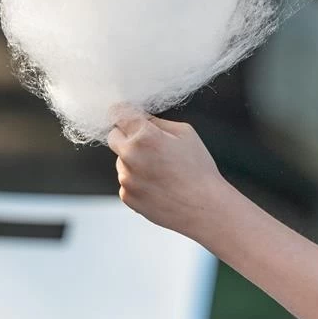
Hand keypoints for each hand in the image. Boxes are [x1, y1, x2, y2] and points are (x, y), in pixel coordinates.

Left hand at [107, 109, 227, 236]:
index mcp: (145, 136)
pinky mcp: (127, 196)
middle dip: (126, 135)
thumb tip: (141, 118)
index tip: (127, 114)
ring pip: (121, 160)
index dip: (123, 111)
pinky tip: (159, 185)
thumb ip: (158, 123)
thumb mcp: (185, 134)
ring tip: (161, 170)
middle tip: (148, 143)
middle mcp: (130, 156)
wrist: (203, 207)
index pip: (119, 113)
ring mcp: (126, 178)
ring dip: (133, 160)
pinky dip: (137, 180)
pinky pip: (126, 180)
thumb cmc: (199, 169)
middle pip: (113, 136)